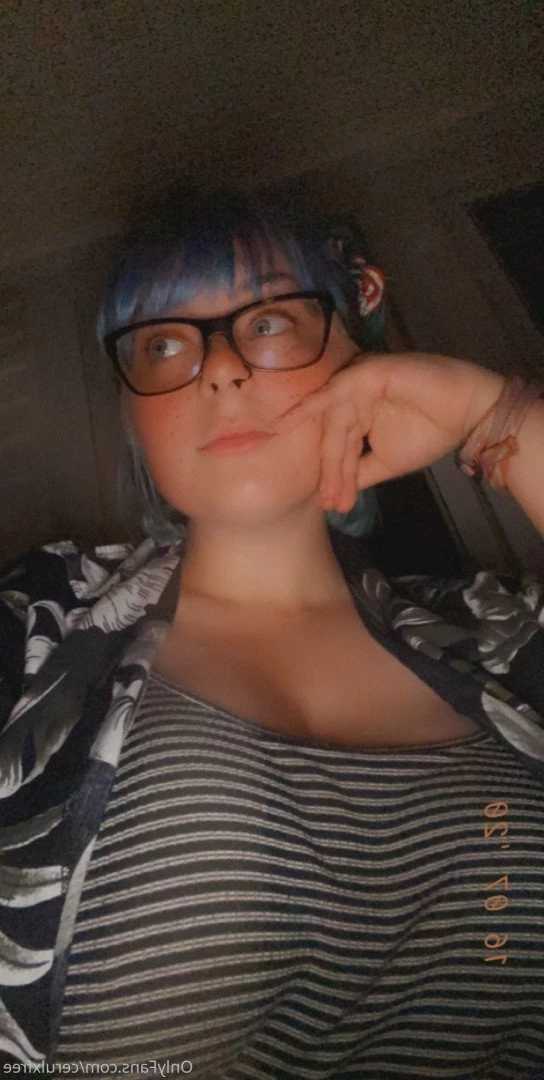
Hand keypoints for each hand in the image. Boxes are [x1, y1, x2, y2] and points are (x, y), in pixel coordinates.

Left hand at [269, 352, 505, 512]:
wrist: (465, 414)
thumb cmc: (431, 432)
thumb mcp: (387, 461)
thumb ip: (359, 472)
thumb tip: (333, 494)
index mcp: (357, 413)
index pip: (338, 447)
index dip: (334, 477)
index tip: (331, 507)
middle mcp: (353, 397)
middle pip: (333, 437)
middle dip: (331, 473)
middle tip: (328, 504)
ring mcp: (358, 383)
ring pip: (335, 423)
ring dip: (331, 459)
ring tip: (330, 491)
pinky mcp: (366, 371)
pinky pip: (335, 390)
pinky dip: (312, 404)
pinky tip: (290, 421)